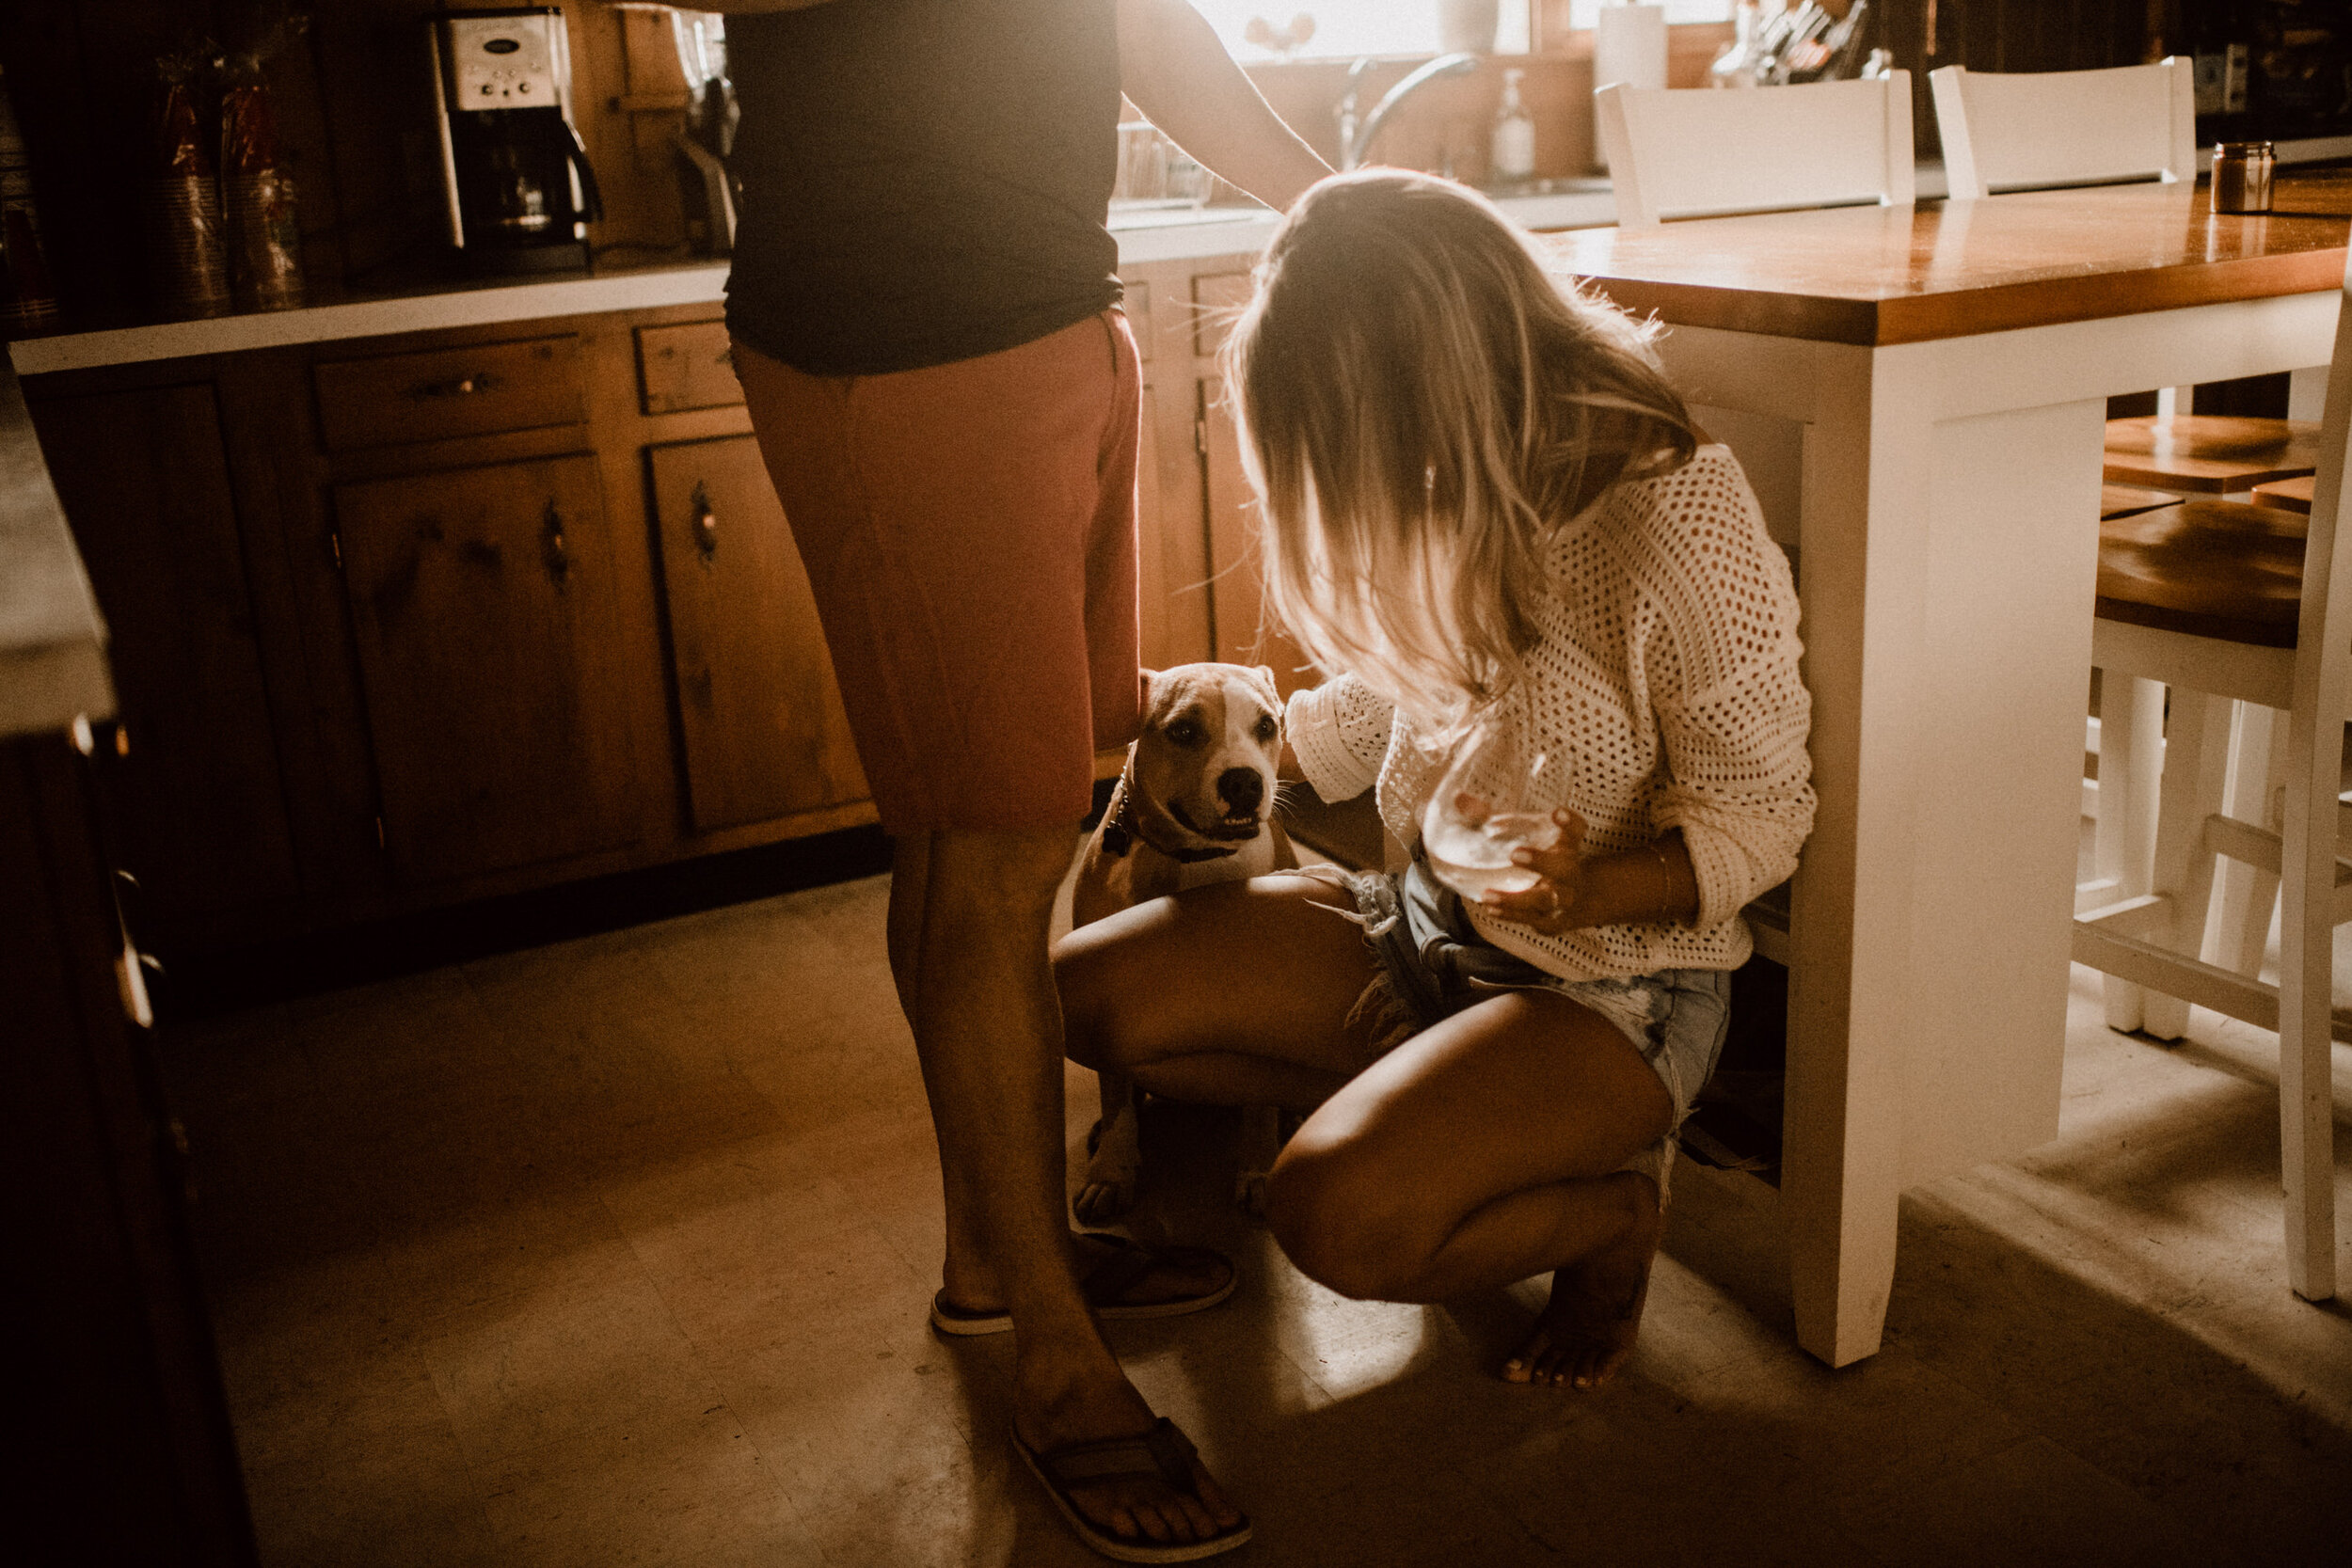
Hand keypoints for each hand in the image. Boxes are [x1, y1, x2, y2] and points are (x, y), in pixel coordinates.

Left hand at [1479, 807, 1587, 934]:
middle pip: (1566, 869)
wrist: (1577, 903)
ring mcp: (1563, 900)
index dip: (1570, 823)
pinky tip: (1490, 907)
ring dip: (1517, 899)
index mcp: (1568, 847)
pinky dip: (1511, 914)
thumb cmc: (1543, 861)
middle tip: (1514, 854)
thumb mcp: (1525, 836)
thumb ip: (1491, 817)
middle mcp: (1571, 873)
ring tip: (1487, 895)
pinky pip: (1532, 919)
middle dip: (1542, 862)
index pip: (1577, 832)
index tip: (1557, 813)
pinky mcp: (1551, 921)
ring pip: (1547, 900)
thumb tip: (1460, 800)